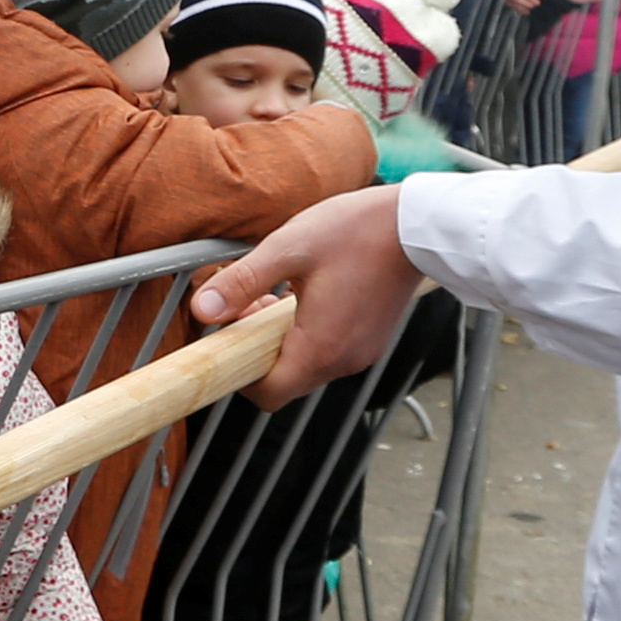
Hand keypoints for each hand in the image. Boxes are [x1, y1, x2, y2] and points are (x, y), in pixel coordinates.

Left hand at [189, 185, 420, 409]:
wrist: (417, 225)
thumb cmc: (357, 231)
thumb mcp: (288, 248)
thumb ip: (242, 281)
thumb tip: (204, 308)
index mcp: (321, 348)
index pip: (268, 394)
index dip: (241, 372)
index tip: (232, 336)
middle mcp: (344, 361)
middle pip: (286, 380)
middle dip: (260, 347)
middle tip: (254, 303)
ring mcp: (361, 352)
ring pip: (306, 364)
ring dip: (283, 337)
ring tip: (279, 293)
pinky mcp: (371, 339)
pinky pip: (329, 350)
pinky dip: (309, 333)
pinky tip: (307, 295)